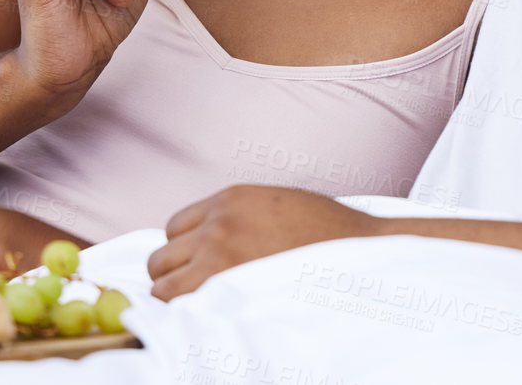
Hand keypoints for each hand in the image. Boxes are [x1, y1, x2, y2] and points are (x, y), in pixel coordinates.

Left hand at [146, 186, 381, 300]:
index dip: (185, 250)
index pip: (173, 228)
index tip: (199, 266)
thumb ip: (237, 218)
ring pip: (162, 288)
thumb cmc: (326, 235)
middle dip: (174, 275)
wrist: (361, 254)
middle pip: (160, 258)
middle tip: (200, 291)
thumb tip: (206, 245)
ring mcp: (220, 259)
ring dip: (177, 300)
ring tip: (205, 310)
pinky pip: (182, 311)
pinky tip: (212, 321)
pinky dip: (189, 318)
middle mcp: (217, 225)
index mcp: (229, 199)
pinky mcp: (228, 292)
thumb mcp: (275, 205)